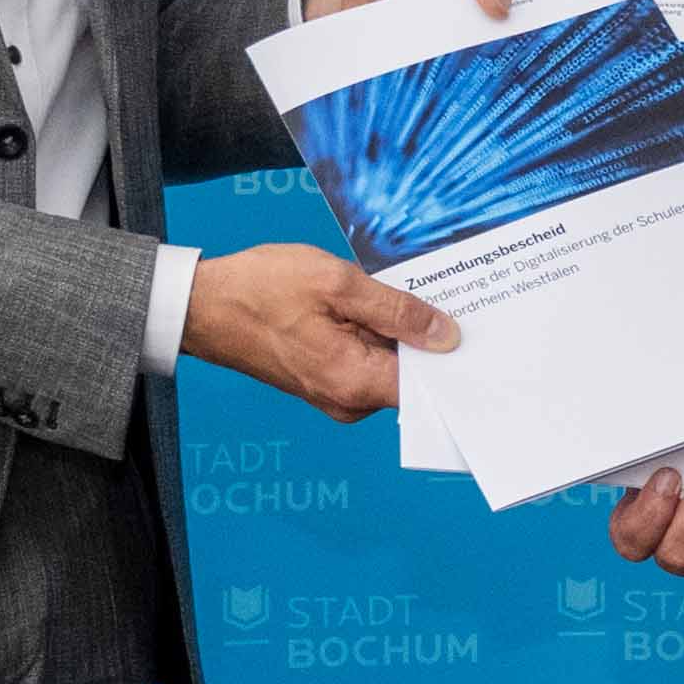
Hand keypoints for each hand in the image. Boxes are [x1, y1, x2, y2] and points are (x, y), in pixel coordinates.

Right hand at [181, 241, 455, 418]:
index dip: (456, 360)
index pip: (427, 386)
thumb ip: (396, 310)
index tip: (483, 333)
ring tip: (413, 294)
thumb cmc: (259, 289)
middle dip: (431, 341)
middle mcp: (348, 400)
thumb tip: (446, 335)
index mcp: (354, 381)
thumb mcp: (336, 283)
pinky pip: (366, 361)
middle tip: (455, 299)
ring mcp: (334, 393)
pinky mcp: (324, 379)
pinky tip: (380, 305)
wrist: (201, 306)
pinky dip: (377, 337)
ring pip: (388, 366)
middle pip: (410, 376)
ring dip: (400, 334)